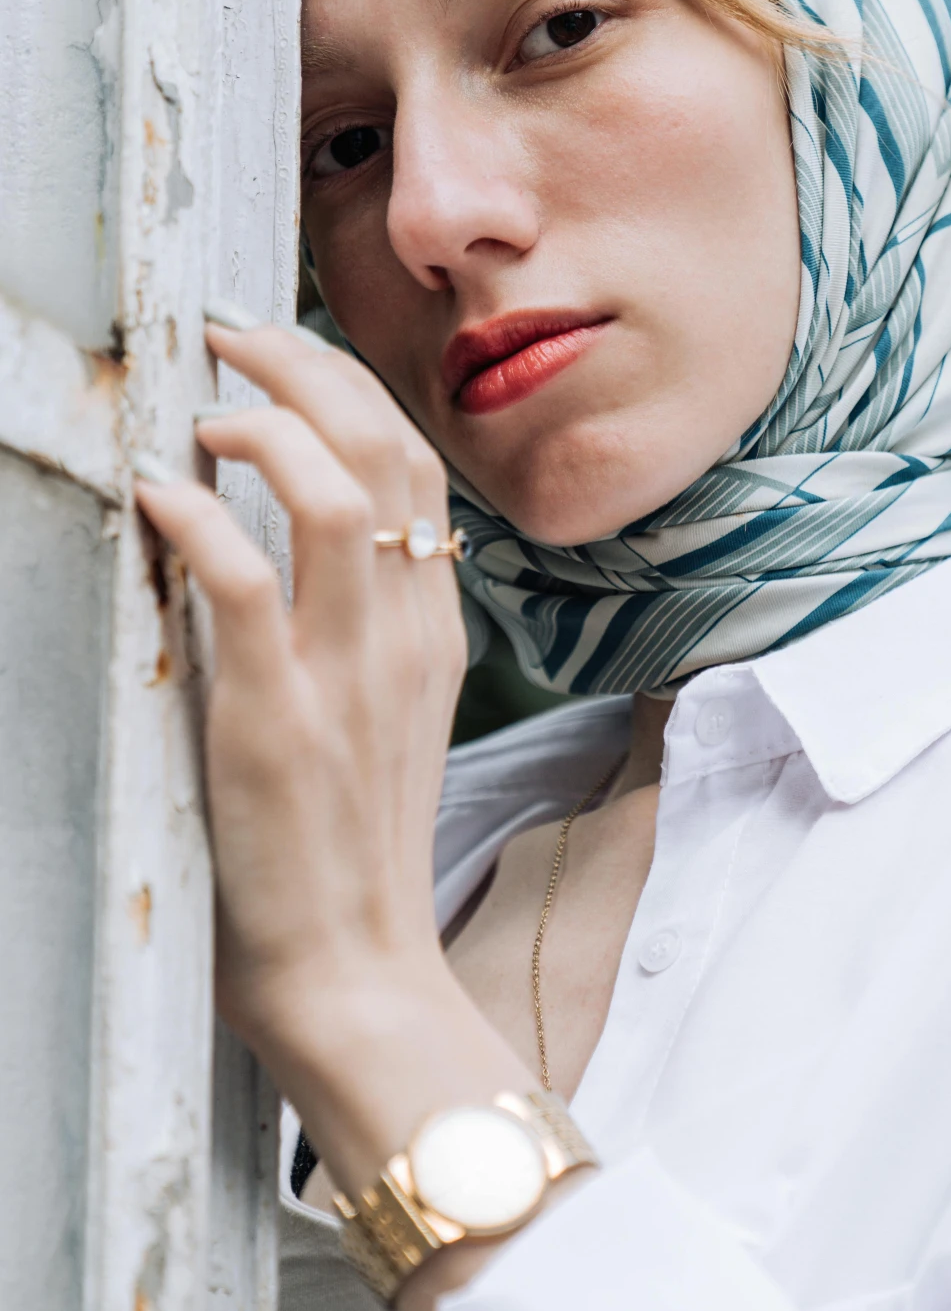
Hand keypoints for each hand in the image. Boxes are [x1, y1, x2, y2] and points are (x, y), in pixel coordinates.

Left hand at [134, 320, 529, 1225]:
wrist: (356, 973)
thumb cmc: (350, 855)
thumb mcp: (386, 724)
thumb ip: (362, 629)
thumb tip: (296, 544)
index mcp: (433, 631)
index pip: (415, 466)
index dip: (348, 387)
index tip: (276, 358)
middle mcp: (404, 635)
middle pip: (383, 448)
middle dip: (303, 366)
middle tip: (228, 337)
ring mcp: (347, 674)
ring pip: (331, 490)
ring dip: (258, 425)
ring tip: (199, 415)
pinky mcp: (277, 719)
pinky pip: (243, 580)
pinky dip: (198, 517)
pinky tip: (158, 498)